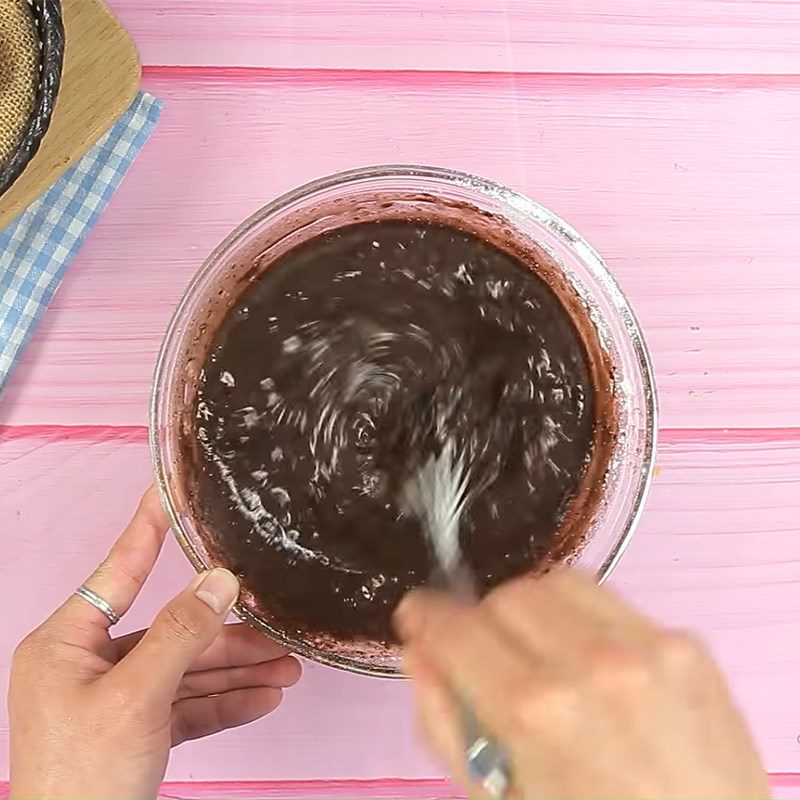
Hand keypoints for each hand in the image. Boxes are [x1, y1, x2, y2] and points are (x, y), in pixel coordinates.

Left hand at [9, 487, 300, 799]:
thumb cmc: (83, 779)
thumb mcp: (136, 697)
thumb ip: (181, 634)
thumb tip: (222, 581)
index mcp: (67, 642)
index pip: (119, 570)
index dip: (150, 529)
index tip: (173, 492)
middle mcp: (89, 664)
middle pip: (171, 631)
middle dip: (228, 636)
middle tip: (276, 628)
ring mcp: (115, 699)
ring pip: (187, 670)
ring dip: (238, 671)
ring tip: (289, 668)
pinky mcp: (137, 730)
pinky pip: (188, 706)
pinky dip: (225, 703)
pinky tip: (264, 696)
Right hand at [395, 571, 767, 799]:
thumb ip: (444, 721)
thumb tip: (418, 649)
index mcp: (533, 711)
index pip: (455, 627)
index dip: (425, 616)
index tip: (418, 615)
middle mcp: (589, 663)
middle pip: (505, 595)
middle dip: (484, 621)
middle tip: (490, 656)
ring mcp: (646, 647)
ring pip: (558, 582)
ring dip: (535, 611)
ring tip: (543, 654)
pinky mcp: (687, 644)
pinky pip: (612, 601)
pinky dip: (587, 621)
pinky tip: (597, 665)